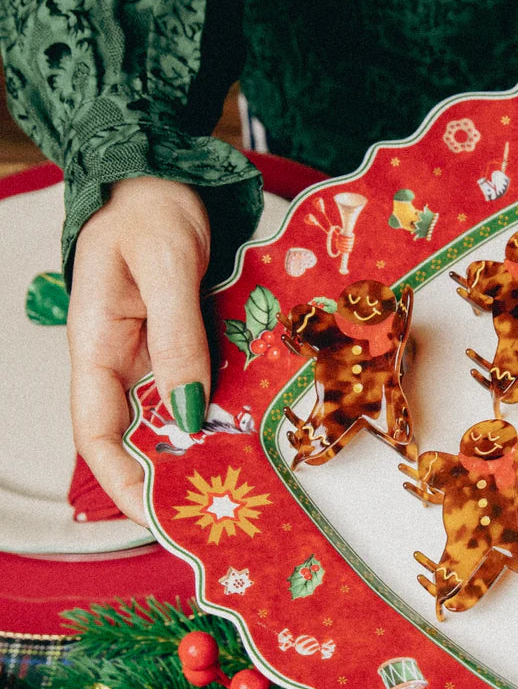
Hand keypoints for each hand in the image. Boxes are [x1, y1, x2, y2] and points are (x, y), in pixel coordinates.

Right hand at [67, 177, 211, 523]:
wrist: (166, 175)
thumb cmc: (151, 210)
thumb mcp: (165, 268)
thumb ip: (177, 337)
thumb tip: (188, 411)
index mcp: (97, 345)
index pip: (96, 432)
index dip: (120, 479)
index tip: (154, 513)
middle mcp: (123, 359)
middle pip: (138, 435)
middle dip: (169, 477)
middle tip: (215, 510)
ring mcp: (154, 352)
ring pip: (173, 415)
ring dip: (201, 448)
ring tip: (239, 481)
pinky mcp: (184, 341)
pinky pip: (200, 385)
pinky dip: (221, 410)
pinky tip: (251, 428)